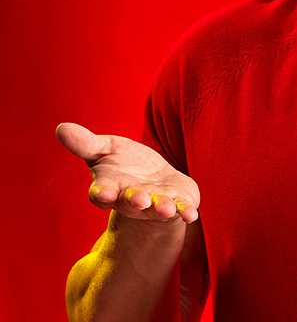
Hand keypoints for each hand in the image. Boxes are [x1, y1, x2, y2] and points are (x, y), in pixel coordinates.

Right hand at [56, 122, 199, 223]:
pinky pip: (182, 210)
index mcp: (111, 187)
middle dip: (135, 200)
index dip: (102, 194)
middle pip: (131, 202)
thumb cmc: (124, 164)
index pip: (102, 194)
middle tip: (139, 199)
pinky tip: (190, 214)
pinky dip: (186, 212)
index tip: (104, 193)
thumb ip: (85, 143)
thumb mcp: (104, 149)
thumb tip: (60, 127)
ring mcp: (155, 203)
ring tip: (165, 208)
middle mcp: (132, 199)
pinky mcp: (178, 203)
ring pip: (157, 208)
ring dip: (161, 208)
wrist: (153, 181)